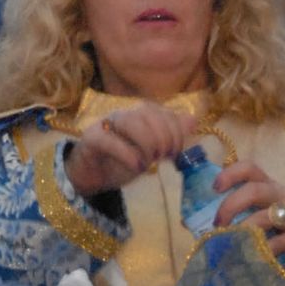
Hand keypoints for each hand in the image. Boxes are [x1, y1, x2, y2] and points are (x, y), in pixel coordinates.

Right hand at [66, 102, 193, 198]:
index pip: (162, 112)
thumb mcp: (151, 151)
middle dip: (163, 136)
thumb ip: (171, 136)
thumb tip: (193, 120)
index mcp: (138, 115)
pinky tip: (137, 167)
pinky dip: (128, 154)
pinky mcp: (92, 138)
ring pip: (130, 122)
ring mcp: (106, 124)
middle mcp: (123, 114)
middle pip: (147, 113)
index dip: (175, 132)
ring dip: (147, 143)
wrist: (92, 173)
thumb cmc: (122, 160)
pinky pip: (110, 140)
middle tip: (164, 158)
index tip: (176, 154)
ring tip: (150, 162)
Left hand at [209, 161, 284, 284]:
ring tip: (233, 244)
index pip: (250, 168)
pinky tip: (257, 257)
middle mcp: (283, 195)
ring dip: (244, 230)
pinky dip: (265, 248)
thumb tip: (189, 221)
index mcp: (268, 188)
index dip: (231, 173)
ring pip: (266, 215)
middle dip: (231, 204)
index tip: (214, 187)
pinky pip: (281, 240)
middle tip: (218, 223)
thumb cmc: (277, 240)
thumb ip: (230, 218)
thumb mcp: (254, 223)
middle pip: (255, 188)